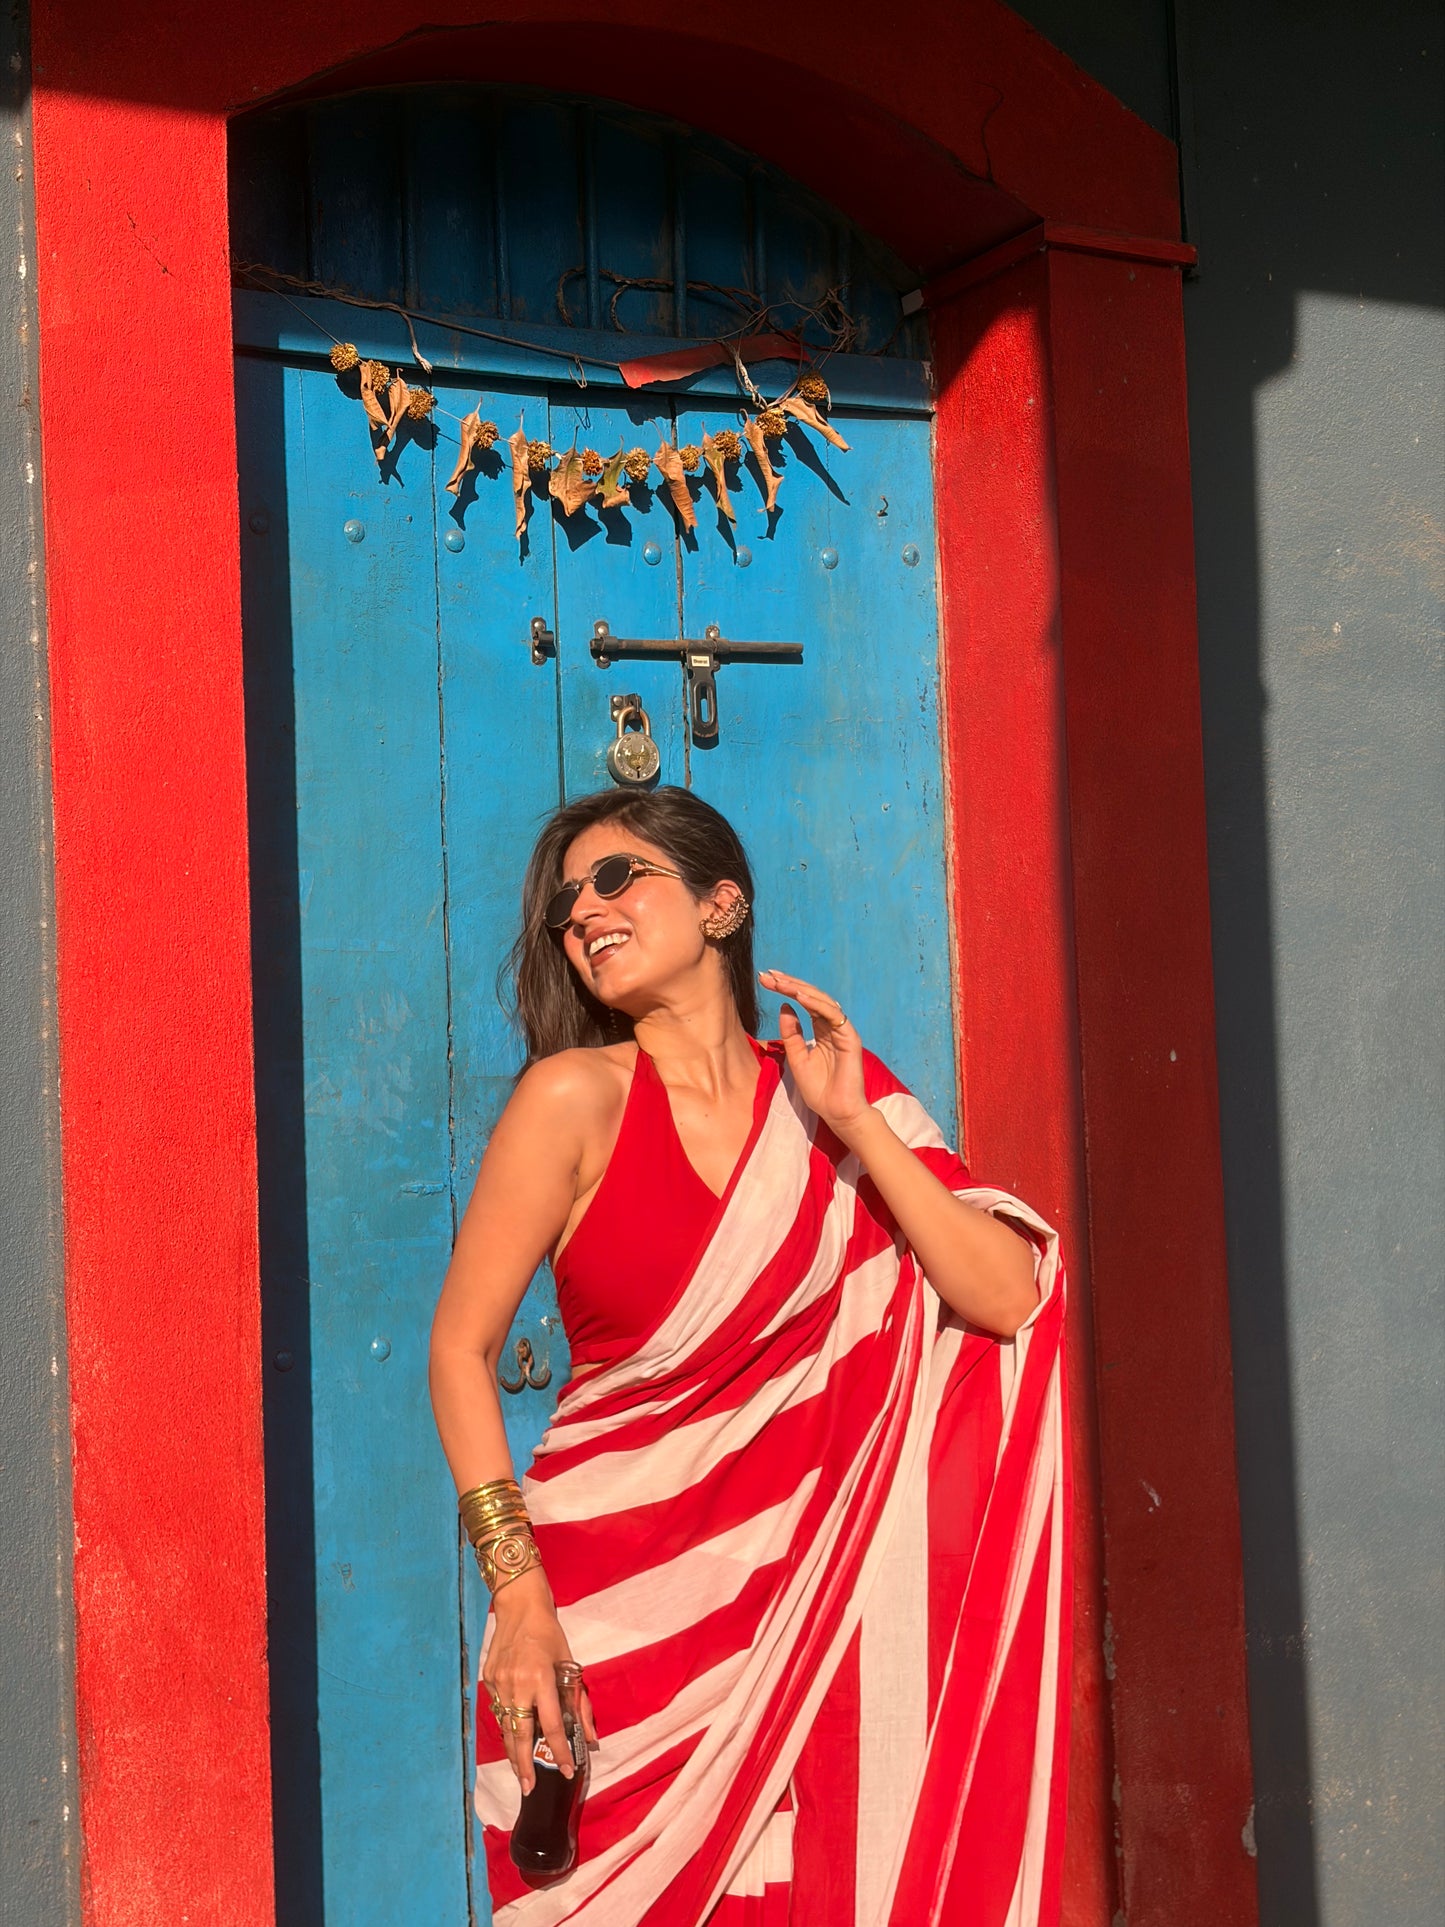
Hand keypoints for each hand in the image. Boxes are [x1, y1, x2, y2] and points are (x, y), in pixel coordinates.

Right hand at [482, 1577, 597, 1793]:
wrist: (519, 1606)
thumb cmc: (550, 1634)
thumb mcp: (570, 1664)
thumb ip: (579, 1702)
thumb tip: (590, 1737)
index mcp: (541, 1678)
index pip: (550, 1726)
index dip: (560, 1752)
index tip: (567, 1771)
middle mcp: (517, 1684)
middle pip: (519, 1735)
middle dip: (524, 1766)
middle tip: (529, 1788)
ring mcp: (499, 1683)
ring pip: (505, 1727)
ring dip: (512, 1752)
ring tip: (520, 1773)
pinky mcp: (488, 1679)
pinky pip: (499, 1710)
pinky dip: (507, 1726)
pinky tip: (512, 1739)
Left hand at [758, 968, 868, 1136]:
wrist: (836, 1111)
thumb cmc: (819, 1090)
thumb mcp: (796, 1058)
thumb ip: (791, 1034)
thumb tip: (784, 1006)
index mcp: (820, 1030)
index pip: (803, 1002)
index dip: (785, 989)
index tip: (765, 979)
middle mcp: (832, 1026)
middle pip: (810, 997)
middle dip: (788, 984)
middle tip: (767, 975)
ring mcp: (841, 1030)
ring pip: (821, 1001)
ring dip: (799, 989)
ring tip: (779, 982)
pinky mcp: (849, 1037)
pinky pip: (832, 1015)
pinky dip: (816, 1004)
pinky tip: (798, 997)